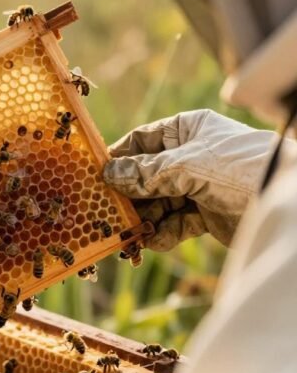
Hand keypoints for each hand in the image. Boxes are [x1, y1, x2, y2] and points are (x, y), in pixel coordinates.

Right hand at [103, 109, 274, 250]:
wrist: (287, 197)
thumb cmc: (241, 167)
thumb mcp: (187, 166)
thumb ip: (146, 173)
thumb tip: (108, 175)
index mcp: (186, 130)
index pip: (140, 142)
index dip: (118, 159)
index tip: (94, 177)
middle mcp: (189, 156)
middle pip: (145, 176)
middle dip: (128, 196)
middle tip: (105, 213)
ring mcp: (198, 186)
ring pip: (157, 203)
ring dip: (142, 219)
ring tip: (127, 233)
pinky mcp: (207, 213)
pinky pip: (174, 223)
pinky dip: (161, 234)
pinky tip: (149, 242)